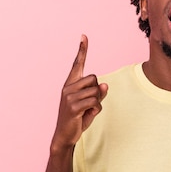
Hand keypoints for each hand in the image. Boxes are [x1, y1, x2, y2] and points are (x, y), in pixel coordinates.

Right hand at [51, 35, 107, 150]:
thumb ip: (98, 94)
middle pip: (94, 79)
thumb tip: (105, 85)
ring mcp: (69, 97)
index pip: (77, 64)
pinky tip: (87, 115)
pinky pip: (95, 102)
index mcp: (70, 84)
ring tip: (87, 111)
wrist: (65, 136)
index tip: (84, 36)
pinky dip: (96, 109)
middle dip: (97, 91)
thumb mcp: (90, 105)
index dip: (82, 50)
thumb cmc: (78, 118)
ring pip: (96, 91)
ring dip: (97, 103)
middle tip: (89, 104)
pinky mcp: (73, 106)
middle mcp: (68, 87)